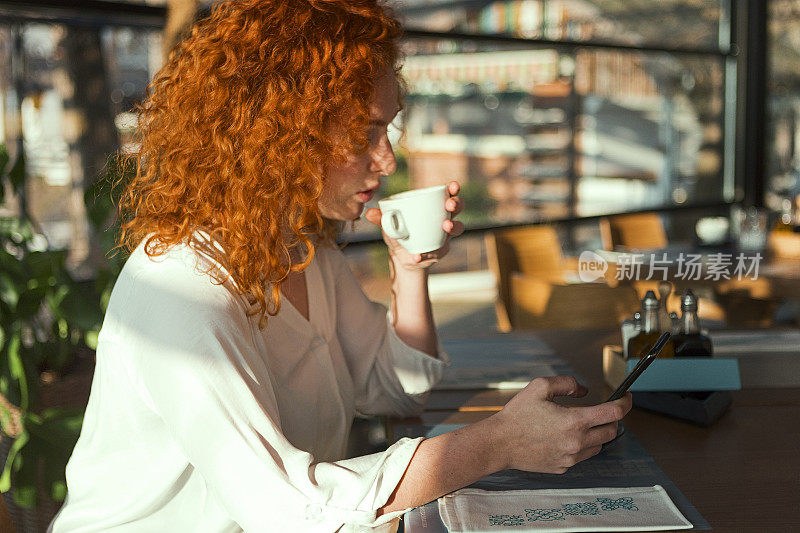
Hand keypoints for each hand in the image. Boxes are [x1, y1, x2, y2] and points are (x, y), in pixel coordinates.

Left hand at [364, 181, 464, 271]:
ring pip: (458, 227)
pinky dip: (429, 253)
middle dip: (456, 203)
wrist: (401, 257)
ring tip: (445, 226)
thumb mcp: (388, 225)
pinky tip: (418, 255)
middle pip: (457, 207)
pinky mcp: (442, 250)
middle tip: (449, 205)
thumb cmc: (398, 233)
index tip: (452, 185)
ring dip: (454, 226)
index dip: (453, 188)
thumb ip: (381, 219)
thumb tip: (369, 213)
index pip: (447, 193)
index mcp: (432, 206)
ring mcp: (445, 234)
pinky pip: (440, 250)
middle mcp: (443, 217)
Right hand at [487, 376, 631, 473]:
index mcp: (575, 421)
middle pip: (611, 431)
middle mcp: (577, 442)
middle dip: (611, 418)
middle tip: (600, 410)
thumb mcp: (540, 386)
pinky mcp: (563, 467)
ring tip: (580, 424)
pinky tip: (565, 437)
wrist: (499, 443)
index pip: (613, 413)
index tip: (626, 397)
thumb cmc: (517, 415)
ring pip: (599, 445)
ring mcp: (571, 457)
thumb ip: (567, 383)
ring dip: (597, 433)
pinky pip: (582, 456)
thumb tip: (584, 390)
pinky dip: (582, 446)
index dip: (625, 403)